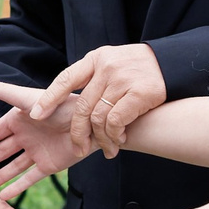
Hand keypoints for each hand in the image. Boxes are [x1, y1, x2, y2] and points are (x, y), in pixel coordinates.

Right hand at [0, 71, 91, 200]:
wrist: (91, 123)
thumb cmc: (61, 106)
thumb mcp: (26, 99)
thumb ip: (0, 90)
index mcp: (18, 119)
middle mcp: (25, 136)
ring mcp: (36, 152)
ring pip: (11, 168)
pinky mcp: (48, 166)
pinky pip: (29, 179)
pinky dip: (17, 188)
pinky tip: (3, 198)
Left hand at [32, 42, 167, 158]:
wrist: (173, 64)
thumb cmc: (138, 70)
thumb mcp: (112, 63)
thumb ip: (92, 79)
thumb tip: (65, 101)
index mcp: (96, 59)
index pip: (65, 79)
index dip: (49, 98)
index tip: (35, 115)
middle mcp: (106, 67)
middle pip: (81, 107)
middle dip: (77, 133)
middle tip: (79, 149)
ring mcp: (123, 79)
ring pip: (98, 118)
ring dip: (101, 139)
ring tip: (108, 148)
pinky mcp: (139, 93)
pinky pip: (116, 121)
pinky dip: (114, 135)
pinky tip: (120, 140)